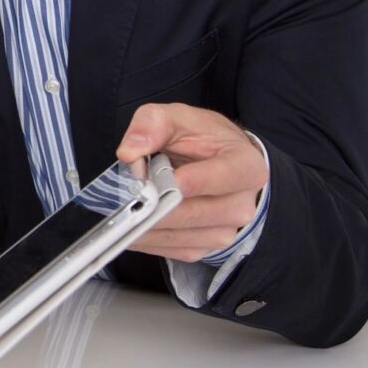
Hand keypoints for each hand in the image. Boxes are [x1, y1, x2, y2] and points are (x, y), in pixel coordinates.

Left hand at [116, 102, 268, 262]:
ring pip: (179, 235)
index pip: (225, 176)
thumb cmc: (200, 139)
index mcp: (246, 166)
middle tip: (125, 196)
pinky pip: (171, 250)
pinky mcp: (205, 247)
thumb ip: (152, 124)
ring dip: (145, 225)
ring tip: (120, 209)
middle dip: (156, 204)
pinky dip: (145, 240)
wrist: (217, 162)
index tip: (171, 180)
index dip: (196, 180)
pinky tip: (128, 226)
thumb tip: (129, 151)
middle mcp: (242, 204)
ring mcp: (225, 231)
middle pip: (194, 212)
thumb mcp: (178, 118)